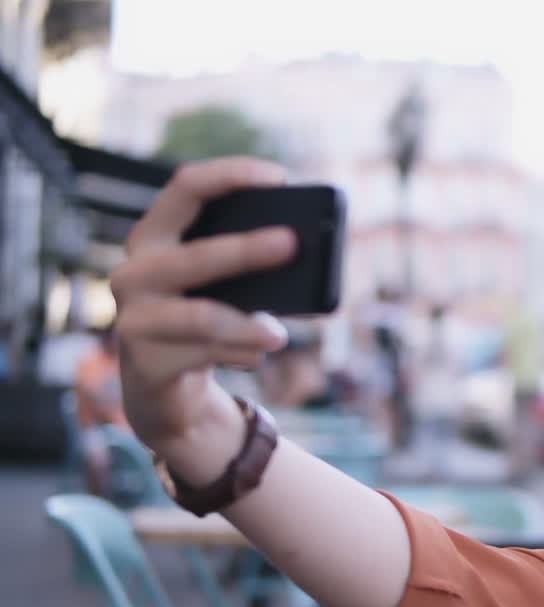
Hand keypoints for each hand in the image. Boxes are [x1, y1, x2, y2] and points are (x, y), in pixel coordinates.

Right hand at [110, 157, 295, 455]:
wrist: (164, 384)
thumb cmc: (203, 316)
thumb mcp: (223, 284)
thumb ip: (246, 264)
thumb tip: (299, 254)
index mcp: (154, 236)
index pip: (186, 187)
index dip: (231, 175)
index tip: (280, 178)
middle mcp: (134, 271)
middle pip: (196, 255)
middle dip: (246, 250)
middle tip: (291, 244)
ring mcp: (134, 318)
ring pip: (204, 317)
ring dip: (250, 326)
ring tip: (280, 336)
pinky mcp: (146, 362)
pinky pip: (205, 355)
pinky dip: (241, 354)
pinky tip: (255, 355)